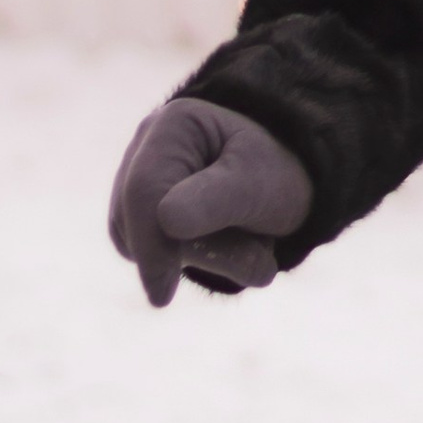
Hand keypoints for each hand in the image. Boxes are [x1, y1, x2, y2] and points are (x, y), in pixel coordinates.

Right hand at [109, 99, 313, 308]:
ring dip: (202, 258)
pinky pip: (153, 257)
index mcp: (173, 126)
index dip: (151, 245)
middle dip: (193, 253)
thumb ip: (217, 200)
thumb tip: (166, 219)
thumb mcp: (259, 185)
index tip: (162, 296)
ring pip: (141, 245)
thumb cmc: (275, 176)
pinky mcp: (142, 219)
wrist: (284, 185)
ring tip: (254, 247)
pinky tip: (235, 248)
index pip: (144, 190)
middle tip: (257, 262)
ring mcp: (137, 184)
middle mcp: (145, 150)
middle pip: (138, 221)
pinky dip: (197, 262)